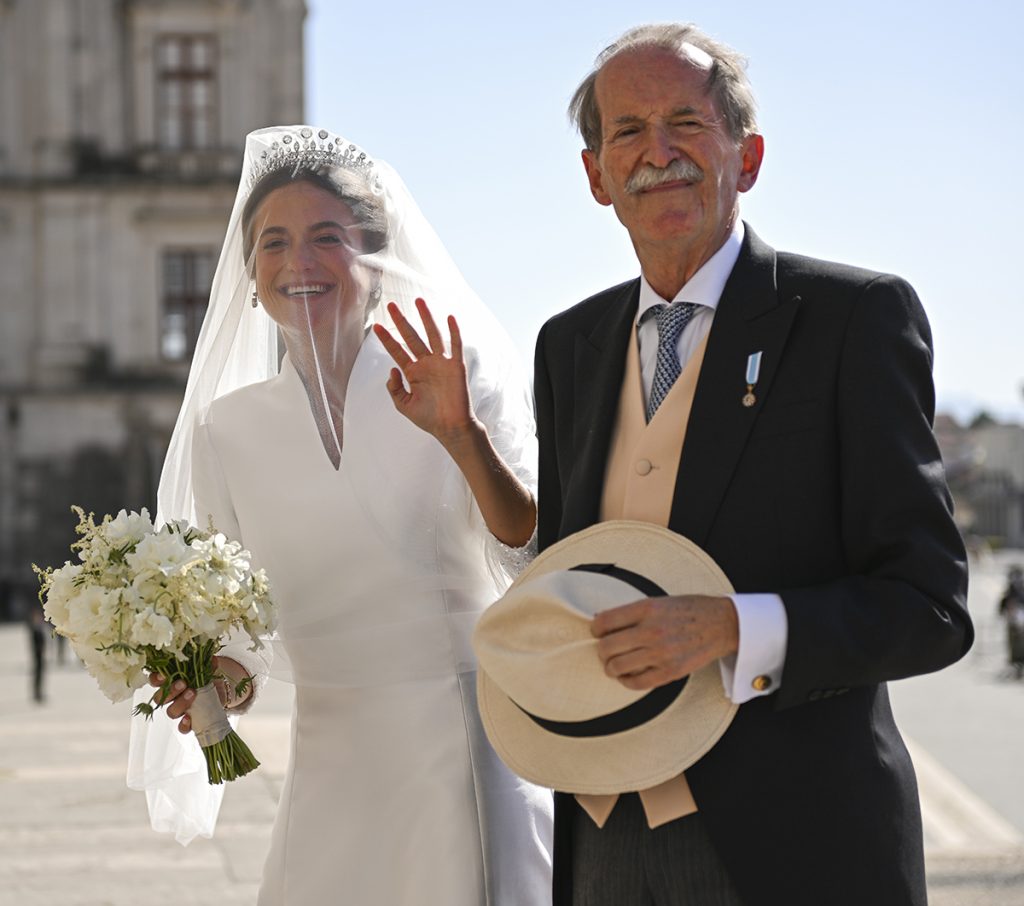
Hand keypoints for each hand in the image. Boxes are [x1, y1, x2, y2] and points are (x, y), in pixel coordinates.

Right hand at [148, 656, 249, 734]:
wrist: (219, 694)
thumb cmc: (206, 679)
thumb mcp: (206, 669)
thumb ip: (207, 664)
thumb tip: (212, 660)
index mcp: (170, 682)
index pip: (155, 681)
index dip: (156, 679)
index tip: (163, 675)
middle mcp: (171, 697)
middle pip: (160, 698)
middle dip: (171, 691)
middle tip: (183, 683)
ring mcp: (179, 710)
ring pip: (170, 712)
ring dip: (180, 704)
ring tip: (193, 694)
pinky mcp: (189, 722)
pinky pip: (181, 728)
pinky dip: (184, 725)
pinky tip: (189, 718)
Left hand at [371, 298, 476, 444]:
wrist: (450, 428)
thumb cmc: (429, 418)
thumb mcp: (403, 405)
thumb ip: (395, 388)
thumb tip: (392, 370)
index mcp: (413, 373)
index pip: (397, 351)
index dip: (387, 339)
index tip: (376, 326)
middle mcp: (426, 364)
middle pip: (412, 337)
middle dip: (402, 321)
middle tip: (391, 305)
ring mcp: (441, 363)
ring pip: (432, 335)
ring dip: (425, 318)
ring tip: (418, 301)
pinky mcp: (456, 366)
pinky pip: (455, 346)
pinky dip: (453, 332)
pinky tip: (449, 317)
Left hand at [591, 595, 738, 690]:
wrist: (721, 624)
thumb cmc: (690, 610)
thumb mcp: (658, 601)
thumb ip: (631, 612)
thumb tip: (601, 621)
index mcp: (646, 609)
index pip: (604, 622)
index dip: (594, 629)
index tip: (597, 632)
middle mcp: (651, 631)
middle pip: (606, 647)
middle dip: (601, 650)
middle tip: (606, 650)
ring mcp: (661, 653)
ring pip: (617, 667)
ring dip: (610, 667)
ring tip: (615, 664)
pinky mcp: (670, 672)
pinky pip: (636, 683)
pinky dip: (626, 681)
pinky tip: (628, 675)